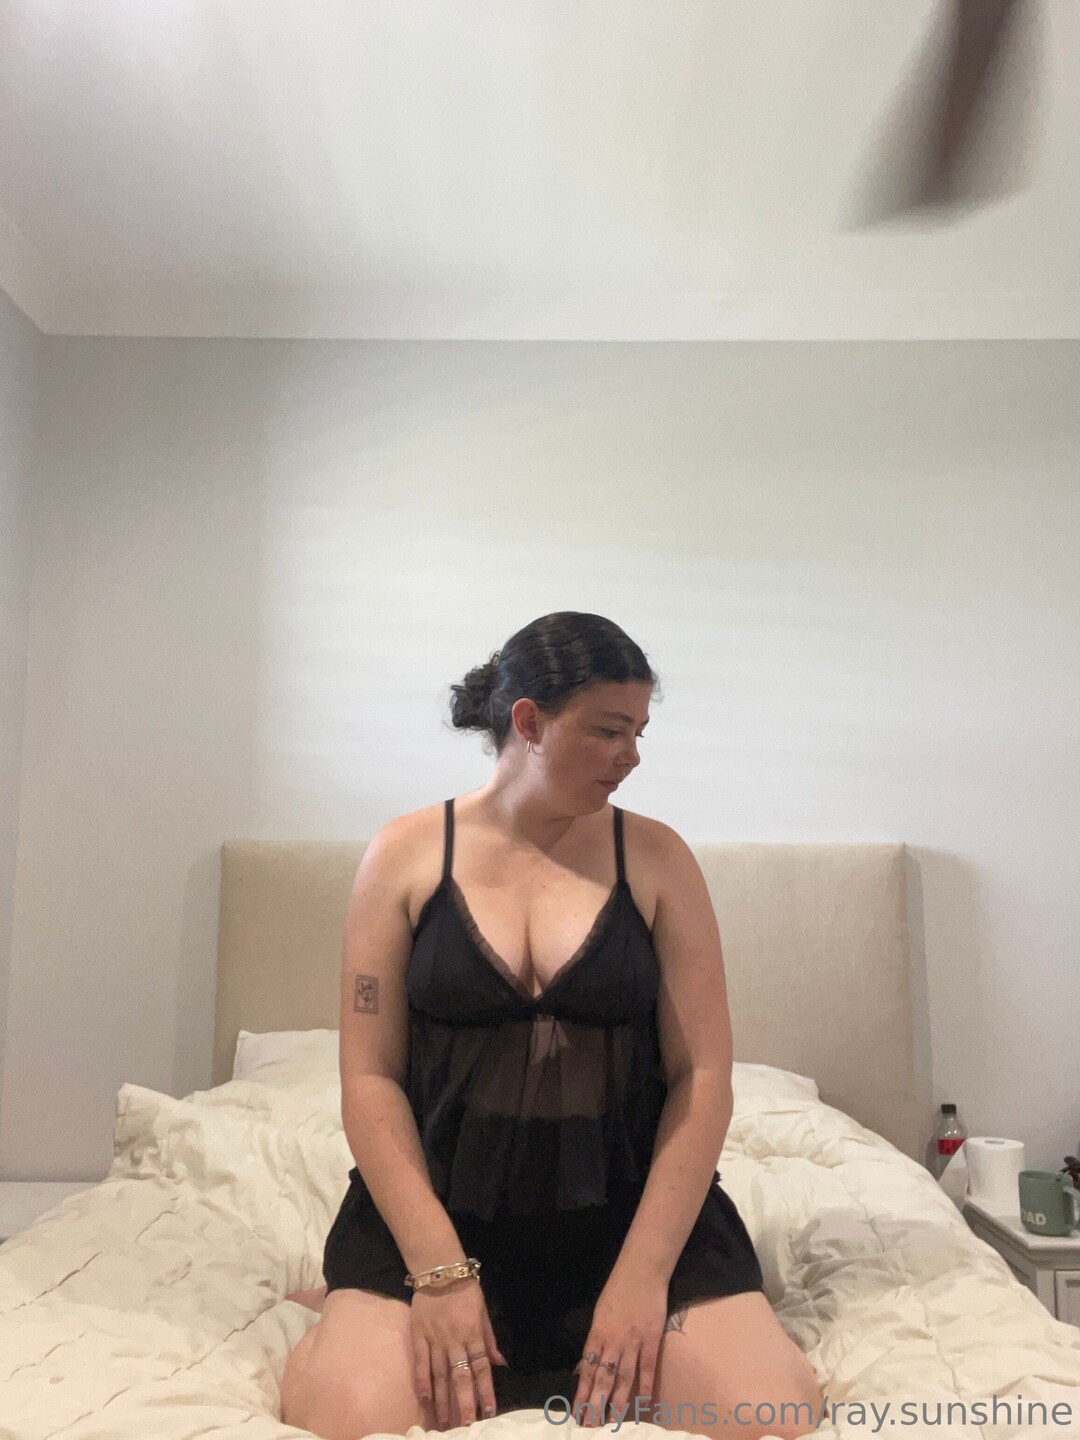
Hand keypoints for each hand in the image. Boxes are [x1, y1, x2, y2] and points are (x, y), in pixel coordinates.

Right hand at [409, 1277, 508, 1428]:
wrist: (440, 1269)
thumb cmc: (465, 1291)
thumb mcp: (483, 1312)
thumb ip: (490, 1340)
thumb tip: (501, 1364)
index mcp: (473, 1334)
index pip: (481, 1367)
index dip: (485, 1391)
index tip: (489, 1412)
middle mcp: (455, 1340)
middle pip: (460, 1376)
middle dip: (463, 1403)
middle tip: (464, 1426)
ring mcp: (435, 1339)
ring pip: (439, 1374)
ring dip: (442, 1400)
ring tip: (443, 1422)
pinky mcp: (418, 1335)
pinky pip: (420, 1361)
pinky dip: (421, 1380)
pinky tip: (424, 1398)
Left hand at [572, 1266, 667, 1426]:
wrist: (642, 1270)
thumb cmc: (618, 1289)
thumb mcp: (600, 1313)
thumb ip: (595, 1340)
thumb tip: (586, 1367)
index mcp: (597, 1332)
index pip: (587, 1368)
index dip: (582, 1391)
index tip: (577, 1412)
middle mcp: (613, 1340)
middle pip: (603, 1377)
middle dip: (596, 1403)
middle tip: (590, 1425)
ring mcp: (633, 1341)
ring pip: (623, 1377)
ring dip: (617, 1402)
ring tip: (612, 1423)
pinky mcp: (652, 1339)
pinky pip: (647, 1368)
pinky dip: (645, 1387)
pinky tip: (643, 1405)